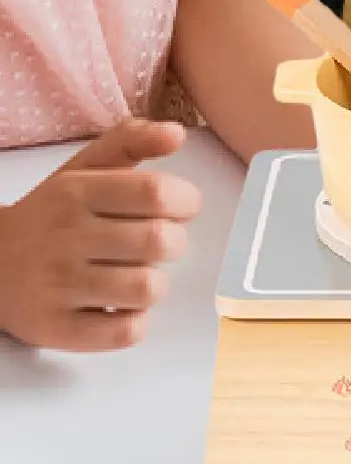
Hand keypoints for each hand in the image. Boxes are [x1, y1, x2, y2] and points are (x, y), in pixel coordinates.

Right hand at [0, 119, 201, 350]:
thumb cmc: (51, 218)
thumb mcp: (81, 171)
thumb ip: (130, 143)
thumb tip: (175, 132)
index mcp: (75, 193)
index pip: (156, 193)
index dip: (185, 202)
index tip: (180, 208)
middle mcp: (64, 237)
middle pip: (162, 242)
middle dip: (172, 244)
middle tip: (153, 245)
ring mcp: (58, 285)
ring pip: (149, 288)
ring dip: (152, 284)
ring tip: (132, 276)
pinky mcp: (55, 328)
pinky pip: (127, 331)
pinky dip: (133, 321)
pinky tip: (116, 306)